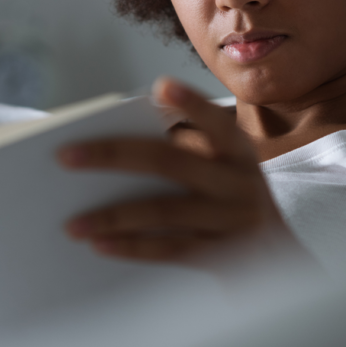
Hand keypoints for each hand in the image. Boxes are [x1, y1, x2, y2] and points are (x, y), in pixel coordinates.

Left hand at [57, 77, 296, 263]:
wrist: (280, 260)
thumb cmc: (232, 201)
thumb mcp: (225, 170)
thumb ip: (186, 152)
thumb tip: (112, 147)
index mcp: (238, 151)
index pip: (216, 122)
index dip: (192, 103)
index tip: (161, 86)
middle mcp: (239, 182)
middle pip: (169, 161)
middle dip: (112, 155)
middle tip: (64, 156)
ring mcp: (232, 221)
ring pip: (162, 211)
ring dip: (112, 215)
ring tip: (71, 222)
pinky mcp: (222, 257)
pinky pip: (169, 250)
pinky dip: (132, 247)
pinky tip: (99, 245)